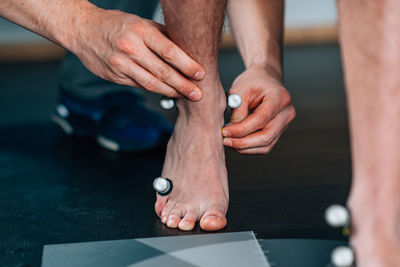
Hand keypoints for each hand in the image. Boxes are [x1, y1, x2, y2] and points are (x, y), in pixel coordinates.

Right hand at [71, 8, 204, 99]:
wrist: (83, 30)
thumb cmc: (117, 24)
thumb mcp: (140, 23)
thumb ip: (161, 36)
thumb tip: (186, 51)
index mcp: (140, 31)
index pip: (169, 51)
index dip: (187, 65)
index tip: (201, 74)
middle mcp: (130, 48)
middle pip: (162, 71)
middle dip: (183, 85)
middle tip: (197, 94)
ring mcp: (121, 64)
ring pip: (151, 83)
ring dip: (171, 92)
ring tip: (185, 95)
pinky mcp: (115, 76)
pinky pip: (139, 86)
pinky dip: (155, 90)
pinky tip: (166, 92)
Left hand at [222, 67, 295, 153]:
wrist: (265, 79)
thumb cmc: (252, 82)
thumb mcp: (240, 90)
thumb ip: (237, 111)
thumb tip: (232, 132)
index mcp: (279, 98)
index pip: (260, 120)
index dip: (241, 129)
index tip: (225, 131)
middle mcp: (286, 113)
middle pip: (266, 136)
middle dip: (243, 142)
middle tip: (225, 141)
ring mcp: (285, 124)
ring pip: (266, 145)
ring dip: (245, 147)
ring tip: (229, 142)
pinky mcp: (279, 131)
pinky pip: (265, 145)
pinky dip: (250, 147)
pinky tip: (237, 142)